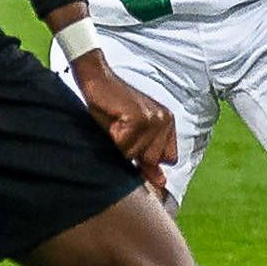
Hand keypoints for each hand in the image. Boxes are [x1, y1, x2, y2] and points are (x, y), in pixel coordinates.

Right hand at [72, 53, 178, 188]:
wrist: (97, 81)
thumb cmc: (112, 110)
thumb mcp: (132, 137)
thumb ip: (148, 160)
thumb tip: (162, 184)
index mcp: (169, 123)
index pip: (169, 159)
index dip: (147, 156)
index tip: (133, 137)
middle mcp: (165, 120)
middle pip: (151, 160)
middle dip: (132, 151)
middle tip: (122, 129)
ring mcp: (154, 118)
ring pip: (135, 154)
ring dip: (119, 144)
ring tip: (116, 124)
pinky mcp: (139, 118)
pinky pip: (124, 147)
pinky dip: (113, 138)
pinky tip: (112, 121)